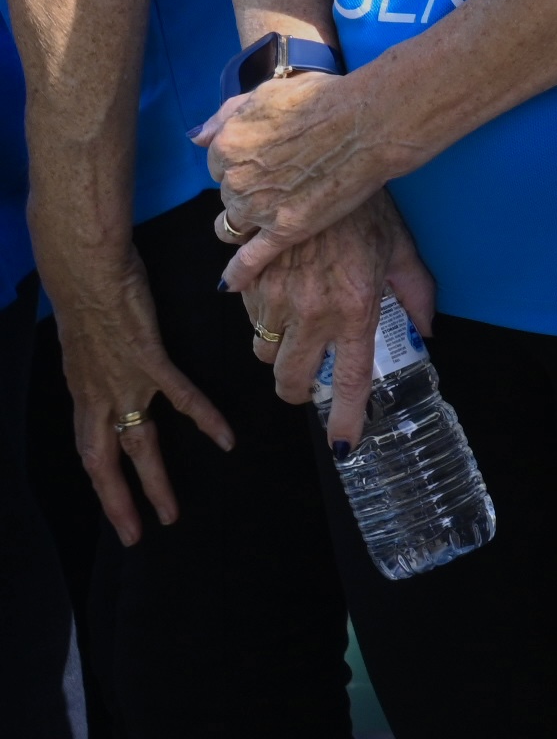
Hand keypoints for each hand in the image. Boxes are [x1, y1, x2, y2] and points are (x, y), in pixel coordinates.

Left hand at [36, 237, 230, 543]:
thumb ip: (102, 361)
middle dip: (119, 502)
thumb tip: (112, 368)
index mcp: (84, 393)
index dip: (102, 485)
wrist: (87, 270)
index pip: (90, 451)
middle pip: (106, 462)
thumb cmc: (88, 293)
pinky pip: (180, 397)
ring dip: (155, 481)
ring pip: (139, 443)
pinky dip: (203, 419)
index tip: (116, 511)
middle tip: (136, 534)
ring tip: (171, 513)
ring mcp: (124, 380)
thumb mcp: (87, 338)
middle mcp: (99, 396)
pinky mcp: (148, 358)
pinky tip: (225, 438)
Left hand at [200, 70, 426, 284]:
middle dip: (250, 191)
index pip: (219, 163)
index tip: (267, 160)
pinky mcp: (283, 230)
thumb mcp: (269, 92)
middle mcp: (234, 178)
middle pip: (229, 194)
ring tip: (272, 217)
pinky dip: (239, 273)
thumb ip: (227, 114)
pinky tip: (233, 284)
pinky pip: (250, 259)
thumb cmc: (326, 99)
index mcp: (227, 143)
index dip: (244, 163)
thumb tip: (196, 136)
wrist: (368, 122)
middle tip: (282, 182)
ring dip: (248, 223)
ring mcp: (258, 207)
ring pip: (235, 225)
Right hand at [234, 193, 432, 450]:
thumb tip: (427, 329)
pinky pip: (247, 317)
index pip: (350, 378)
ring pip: (264, 351)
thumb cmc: (367, 205)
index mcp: (355, 307)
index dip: (346, 417)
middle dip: (296, 388)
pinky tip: (277, 288)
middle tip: (306, 379)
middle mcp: (313, 311)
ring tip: (296, 324)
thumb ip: (415, 292)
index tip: (344, 445)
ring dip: (277, 348)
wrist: (318, 162)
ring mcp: (275, 298)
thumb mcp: (401, 248)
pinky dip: (259, 314)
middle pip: (290, 379)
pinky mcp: (246, 281)